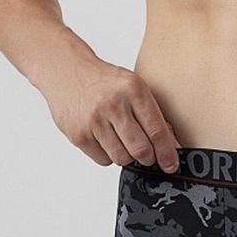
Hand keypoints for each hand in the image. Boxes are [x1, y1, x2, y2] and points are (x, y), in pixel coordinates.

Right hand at [41, 56, 180, 170]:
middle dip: (148, 157)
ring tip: (122, 140)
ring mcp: (93, 121)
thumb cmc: (104, 81)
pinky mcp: (78, 135)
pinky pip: (103, 160)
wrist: (66, 71)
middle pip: (140, 149)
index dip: (167, 152)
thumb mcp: (133, 86)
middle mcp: (113, 105)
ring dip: (127, 156)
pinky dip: (108, 154)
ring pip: (122, 158)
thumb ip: (152, 114)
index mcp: (133, 90)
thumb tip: (170, 145)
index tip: (171, 164)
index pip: (156, 129)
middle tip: (148, 155)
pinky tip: (104, 138)